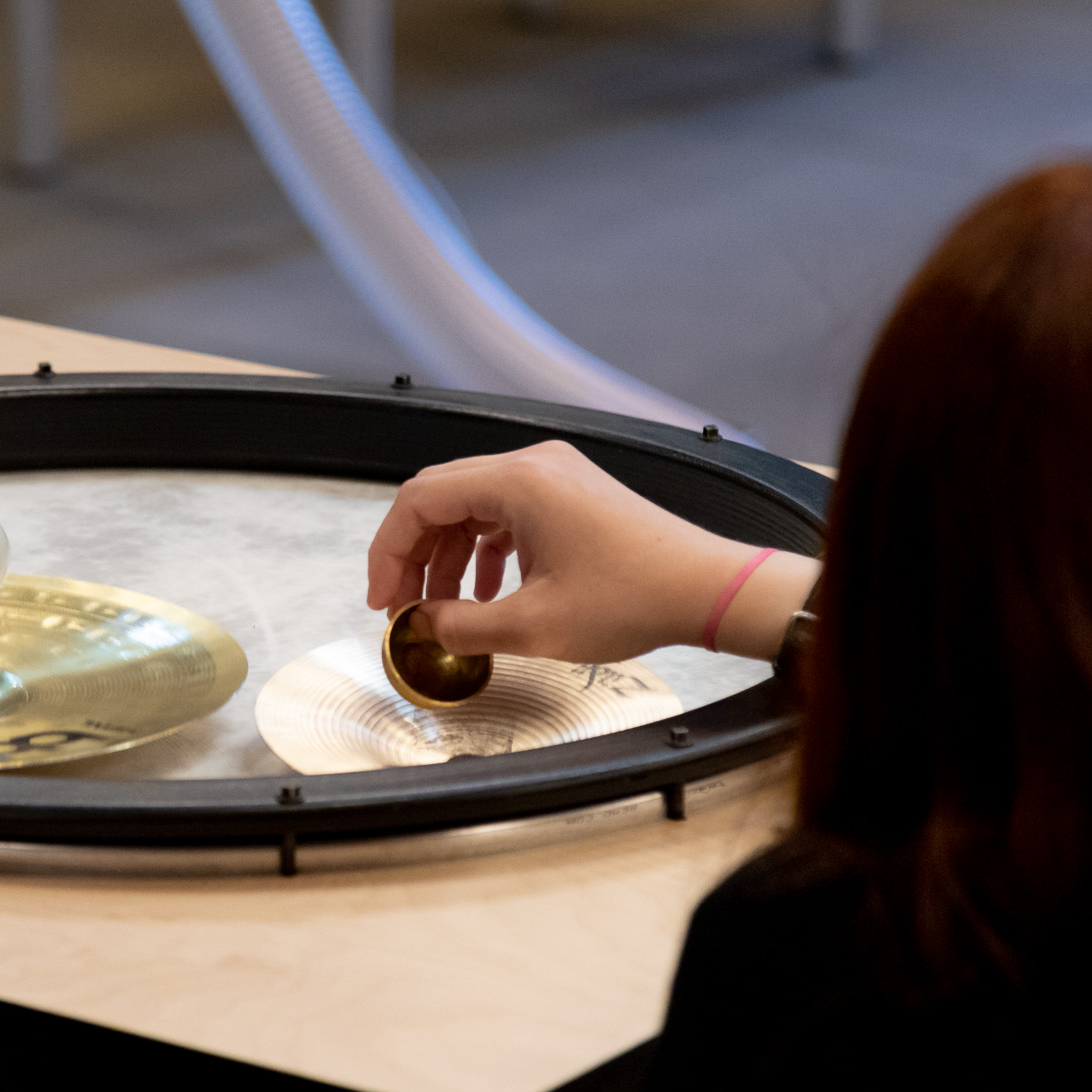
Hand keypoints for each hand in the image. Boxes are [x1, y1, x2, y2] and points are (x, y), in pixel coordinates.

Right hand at [365, 440, 819, 662]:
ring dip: (449, 556)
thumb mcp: (533, 625)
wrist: (708, 589)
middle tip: (402, 604)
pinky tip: (486, 593)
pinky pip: (507, 514)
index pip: (420, 499)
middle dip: (414, 555)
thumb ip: (462, 626)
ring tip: (442, 607)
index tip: (383, 596)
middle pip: (443, 498)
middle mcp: (536, 465)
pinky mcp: (573, 496)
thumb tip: (423, 625)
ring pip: (474, 507)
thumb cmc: (637, 595)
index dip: (389, 551)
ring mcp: (557, 477)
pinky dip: (484, 551)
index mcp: (519, 480)